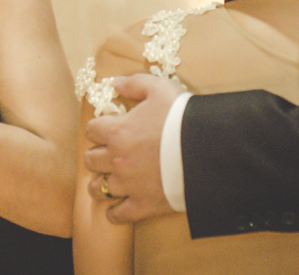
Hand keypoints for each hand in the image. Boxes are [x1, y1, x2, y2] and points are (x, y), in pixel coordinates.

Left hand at [83, 74, 182, 222]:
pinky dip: (114, 212)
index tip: (106, 130)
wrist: (207, 149)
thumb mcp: (159, 88)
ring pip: (97, 188)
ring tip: (106, 181)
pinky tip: (116, 208)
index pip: (91, 130)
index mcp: (118, 131)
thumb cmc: (183, 116)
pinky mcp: (143, 205)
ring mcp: (129, 184)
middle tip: (107, 154)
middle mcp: (117, 159)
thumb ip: (133, 83)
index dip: (98, 128)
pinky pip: (118, 214)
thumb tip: (114, 83)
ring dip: (99, 184)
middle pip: (91, 159)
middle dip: (97, 155)